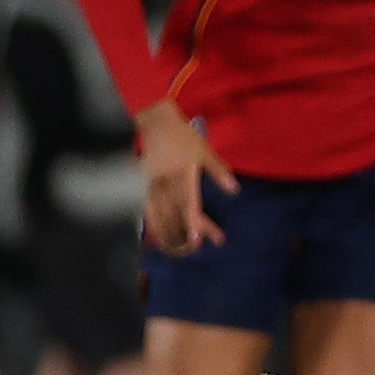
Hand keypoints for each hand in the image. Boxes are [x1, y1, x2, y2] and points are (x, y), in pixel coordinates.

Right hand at [135, 102, 234, 255]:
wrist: (154, 123)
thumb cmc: (183, 138)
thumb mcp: (205, 151)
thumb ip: (219, 172)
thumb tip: (235, 191)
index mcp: (182, 174)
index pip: (188, 203)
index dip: (193, 222)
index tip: (198, 239)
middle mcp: (163, 183)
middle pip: (174, 215)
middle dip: (183, 234)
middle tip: (196, 249)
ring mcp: (148, 187)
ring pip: (157, 218)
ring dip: (168, 235)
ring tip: (181, 250)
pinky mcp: (138, 188)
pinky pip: (144, 212)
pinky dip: (152, 227)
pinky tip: (159, 241)